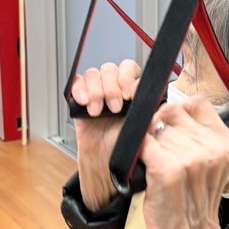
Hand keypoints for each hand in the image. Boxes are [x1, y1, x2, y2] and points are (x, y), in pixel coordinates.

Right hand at [71, 60, 140, 210]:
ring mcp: (97, 91)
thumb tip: (151, 97)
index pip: (130, 70)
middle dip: (112, 88)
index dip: (128, 79)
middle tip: (114, 108)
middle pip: (111, 69)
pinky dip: (79, 89)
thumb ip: (148, 110)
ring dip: (95, 91)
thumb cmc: (125, 144)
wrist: (105, 159)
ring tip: (97, 111)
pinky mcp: (81, 97)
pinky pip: (77, 82)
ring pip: (93, 74)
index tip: (129, 95)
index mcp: (132, 89)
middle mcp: (115, 87)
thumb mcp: (143, 127)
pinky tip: (84, 103)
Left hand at [139, 98, 228, 228]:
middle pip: (174, 113)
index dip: (179, 111)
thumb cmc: (194, 201)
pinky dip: (141, 154)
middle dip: (162, 128)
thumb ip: (200, 134)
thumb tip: (169, 108)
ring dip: (152, 145)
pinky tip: (148, 169)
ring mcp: (192, 158)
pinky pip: (145, 144)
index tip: (171, 126)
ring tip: (160, 167)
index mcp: (228, 143)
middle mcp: (213, 148)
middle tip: (163, 152)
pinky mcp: (168, 169)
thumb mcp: (210, 162)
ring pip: (157, 129)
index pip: (197, 104)